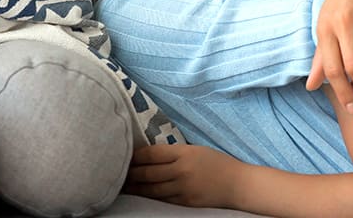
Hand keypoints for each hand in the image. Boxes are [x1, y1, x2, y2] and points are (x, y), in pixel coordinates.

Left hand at [125, 144, 240, 208]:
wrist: (237, 184)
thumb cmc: (217, 162)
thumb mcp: (196, 150)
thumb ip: (175, 152)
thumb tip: (151, 154)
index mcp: (184, 153)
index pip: (152, 154)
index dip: (136, 156)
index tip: (125, 154)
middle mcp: (180, 171)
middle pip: (148, 173)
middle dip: (131, 173)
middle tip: (116, 170)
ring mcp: (182, 189)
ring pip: (151, 189)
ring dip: (135, 187)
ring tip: (122, 185)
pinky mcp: (184, 203)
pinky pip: (161, 200)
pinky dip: (148, 196)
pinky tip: (139, 194)